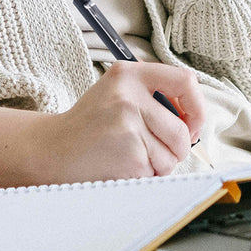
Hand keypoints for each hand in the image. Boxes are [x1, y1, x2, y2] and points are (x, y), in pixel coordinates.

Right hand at [34, 62, 204, 182]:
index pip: (185, 81)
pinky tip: (122, 165)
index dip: (196, 106)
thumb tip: (193, 115)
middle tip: (157, 149)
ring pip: (172, 155)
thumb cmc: (90, 123)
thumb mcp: (117, 91)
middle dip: (177, 148)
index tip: (191, 122)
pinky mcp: (129, 155)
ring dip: (159, 164)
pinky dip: (145, 175)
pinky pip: (155, 172)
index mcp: (130, 74)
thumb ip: (152, 94)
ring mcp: (129, 125)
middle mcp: (130, 96)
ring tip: (133, 155)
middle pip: (182, 129)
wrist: (53, 149)